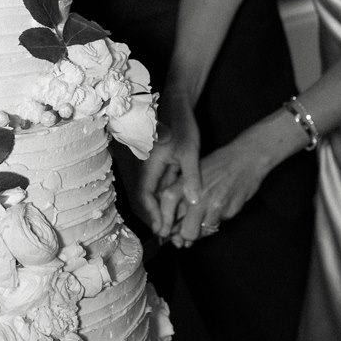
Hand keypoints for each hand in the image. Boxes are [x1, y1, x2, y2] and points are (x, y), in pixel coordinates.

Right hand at [141, 95, 201, 239]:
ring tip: (170, 227)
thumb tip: (194, 202)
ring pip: (152, 193)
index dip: (152, 214)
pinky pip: (158, 186)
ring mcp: (152, 167)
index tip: (161, 229)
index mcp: (150, 165)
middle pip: (146, 198)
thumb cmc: (182, 125)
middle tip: (166, 235)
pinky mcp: (159, 165)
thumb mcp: (190, 152)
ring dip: (159, 210)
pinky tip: (174, 209)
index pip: (146, 195)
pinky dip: (164, 199)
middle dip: (154, 217)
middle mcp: (146, 168)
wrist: (177, 105)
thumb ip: (191, 177)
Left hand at [170, 132, 269, 246]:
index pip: (167, 206)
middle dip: (188, 236)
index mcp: (185, 183)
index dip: (165, 224)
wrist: (247, 157)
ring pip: (205, 232)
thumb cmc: (220, 164)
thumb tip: (173, 222)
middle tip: (190, 233)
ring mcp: (215, 205)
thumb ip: (182, 195)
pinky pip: (219, 224)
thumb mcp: (194, 173)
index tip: (166, 233)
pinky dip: (219, 219)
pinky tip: (222, 205)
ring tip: (208, 216)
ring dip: (205, 229)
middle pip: (187, 232)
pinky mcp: (229, 210)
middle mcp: (198, 196)